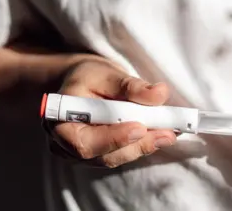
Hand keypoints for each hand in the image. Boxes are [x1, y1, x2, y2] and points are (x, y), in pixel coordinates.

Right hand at [43, 58, 176, 167]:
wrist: (81, 84)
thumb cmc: (89, 77)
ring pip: (117, 157)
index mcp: (61, 122)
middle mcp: (68, 145)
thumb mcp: (106, 74)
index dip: (113, 139)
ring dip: (145, 146)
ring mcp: (84, 154)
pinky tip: (162, 135)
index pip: (84, 142)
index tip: (140, 128)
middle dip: (138, 145)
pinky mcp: (101, 154)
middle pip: (104, 156)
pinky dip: (143, 145)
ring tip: (170, 134)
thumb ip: (130, 86)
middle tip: (167, 134)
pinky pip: (122, 154)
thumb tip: (159, 93)